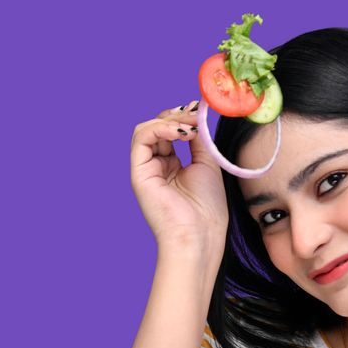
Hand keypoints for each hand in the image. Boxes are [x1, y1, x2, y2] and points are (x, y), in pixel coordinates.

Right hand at [130, 100, 228, 249]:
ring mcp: (146, 169)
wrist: (199, 236)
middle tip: (196, 114)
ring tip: (190, 127)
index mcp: (172, 166)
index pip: (172, 131)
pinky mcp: (139, 173)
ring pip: (147, 129)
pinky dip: (160, 128)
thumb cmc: (207, 209)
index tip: (201, 111)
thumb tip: (196, 114)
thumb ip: (199, 139)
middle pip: (158, 127)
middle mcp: (156, 166)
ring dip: (170, 120)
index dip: (185, 118)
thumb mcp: (207, 164)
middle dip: (178, 116)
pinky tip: (180, 133)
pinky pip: (141, 138)